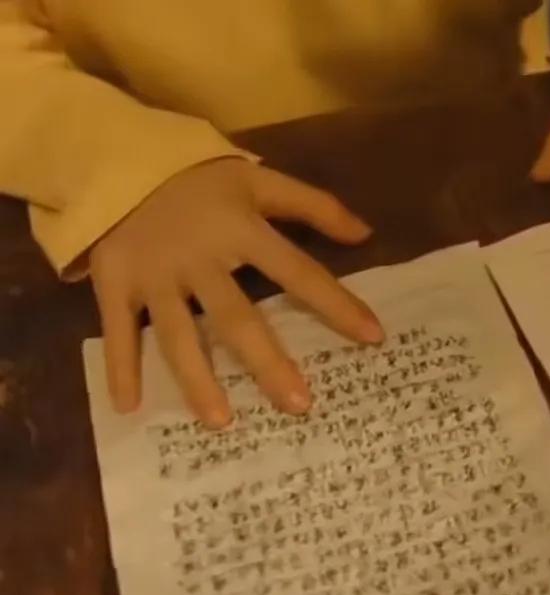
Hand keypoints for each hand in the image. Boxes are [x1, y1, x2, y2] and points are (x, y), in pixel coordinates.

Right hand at [89, 159, 384, 427]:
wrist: (119, 156)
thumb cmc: (202, 179)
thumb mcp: (260, 181)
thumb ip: (315, 206)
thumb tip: (367, 233)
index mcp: (241, 230)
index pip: (299, 272)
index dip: (336, 304)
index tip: (372, 337)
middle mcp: (200, 260)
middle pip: (237, 318)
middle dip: (267, 363)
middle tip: (299, 405)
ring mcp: (155, 276)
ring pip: (177, 335)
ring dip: (198, 380)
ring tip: (222, 422)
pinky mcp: (115, 284)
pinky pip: (118, 332)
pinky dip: (120, 368)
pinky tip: (129, 407)